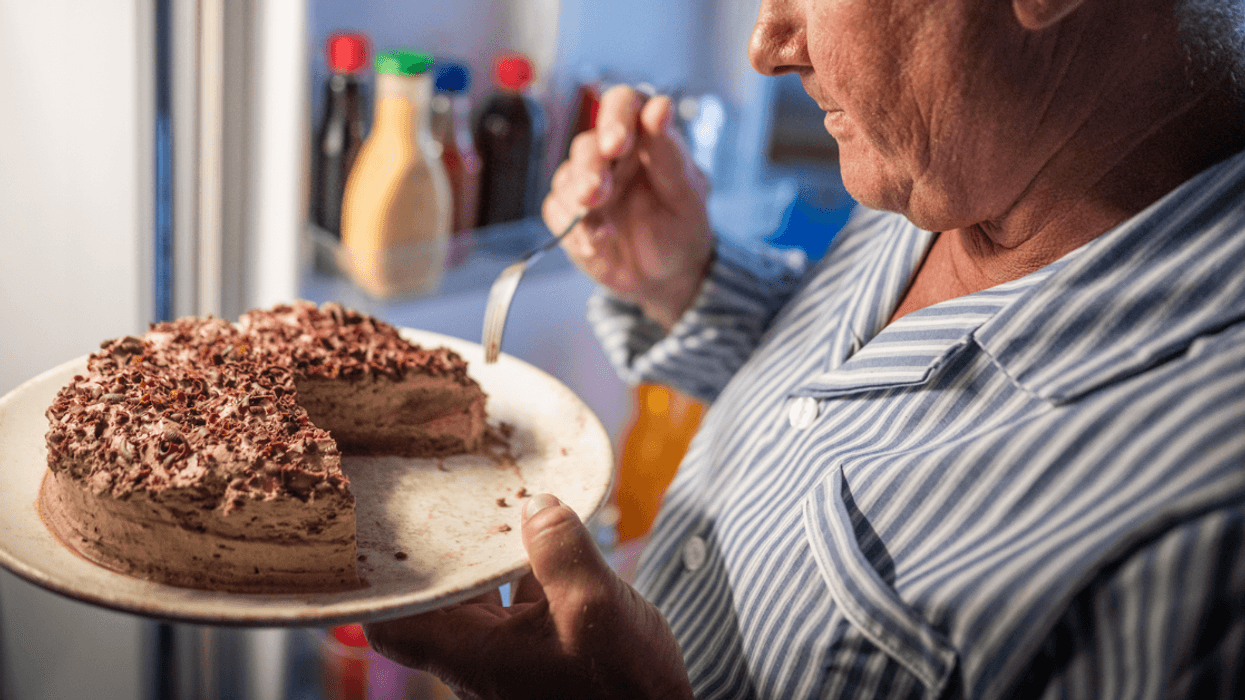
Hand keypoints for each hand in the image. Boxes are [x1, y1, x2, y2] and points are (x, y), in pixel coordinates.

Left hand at [363, 494, 693, 699]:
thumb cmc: (624, 689)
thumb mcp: (597, 611)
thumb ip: (562, 552)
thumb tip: (537, 504)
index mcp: (476, 658)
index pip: (395, 626)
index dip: (380, 586)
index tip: (378, 537)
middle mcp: (485, 657)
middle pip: (437, 599)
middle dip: (439, 550)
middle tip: (442, 494)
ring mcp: (517, 651)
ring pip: (480, 594)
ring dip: (487, 551)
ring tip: (496, 501)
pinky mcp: (550, 644)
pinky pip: (522, 596)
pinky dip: (527, 561)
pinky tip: (547, 527)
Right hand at [543, 85, 713, 329]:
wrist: (670, 276)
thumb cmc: (683, 227)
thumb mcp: (687, 193)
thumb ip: (669, 153)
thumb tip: (660, 106)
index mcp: (641, 137)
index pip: (620, 104)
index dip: (615, 116)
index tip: (619, 141)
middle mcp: (609, 157)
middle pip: (586, 145)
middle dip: (590, 166)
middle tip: (600, 188)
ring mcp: (586, 186)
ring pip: (566, 178)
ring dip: (578, 196)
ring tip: (596, 215)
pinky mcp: (569, 217)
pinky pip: (559, 214)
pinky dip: (576, 228)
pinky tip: (599, 240)